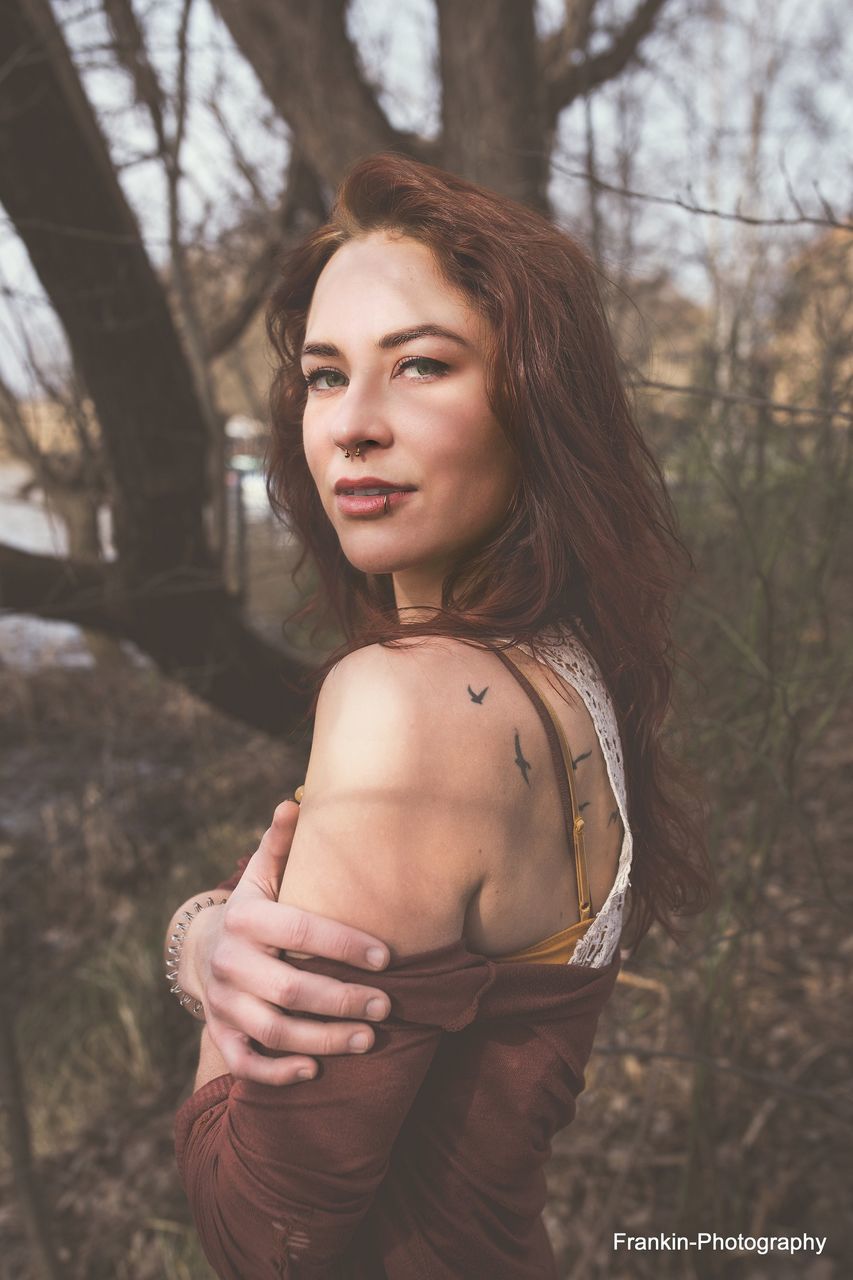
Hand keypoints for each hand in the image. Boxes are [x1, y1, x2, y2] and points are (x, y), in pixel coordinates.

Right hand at [198, 802, 392, 1084]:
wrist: (205, 950)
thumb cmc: (257, 910)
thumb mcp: (265, 875)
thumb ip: (282, 843)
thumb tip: (295, 801)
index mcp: (246, 919)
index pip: (299, 932)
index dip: (343, 945)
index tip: (387, 956)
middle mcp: (229, 963)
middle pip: (290, 990)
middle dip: (343, 1000)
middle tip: (388, 1006)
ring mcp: (223, 1003)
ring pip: (272, 1031)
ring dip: (323, 1040)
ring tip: (369, 1040)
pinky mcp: (221, 1034)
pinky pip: (245, 1063)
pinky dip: (277, 1072)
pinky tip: (315, 1070)